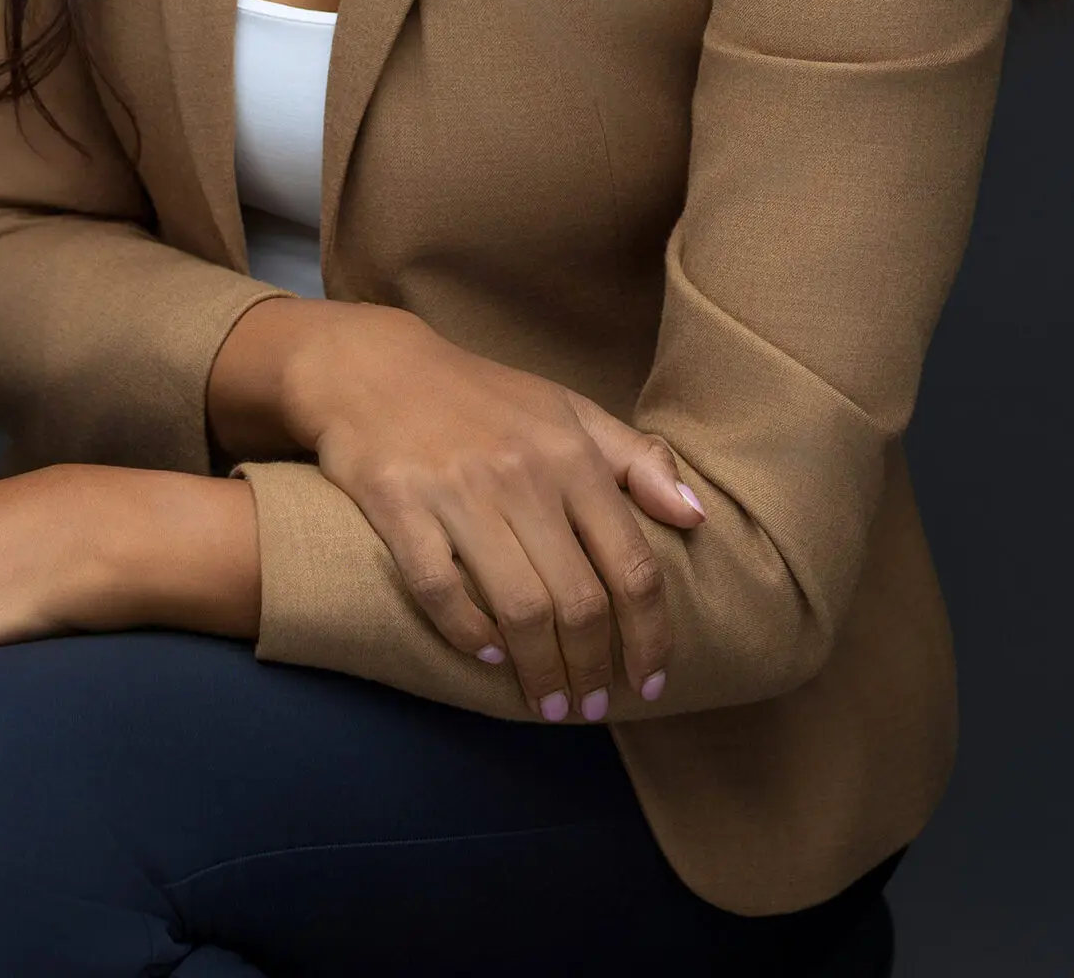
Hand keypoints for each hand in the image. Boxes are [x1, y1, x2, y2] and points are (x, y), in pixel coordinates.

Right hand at [214, 300, 703, 724]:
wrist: (376, 366)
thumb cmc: (484, 398)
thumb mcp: (569, 410)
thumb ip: (637, 461)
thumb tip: (697, 519)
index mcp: (571, 454)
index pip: (632, 565)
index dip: (649, 636)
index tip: (650, 681)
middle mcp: (521, 474)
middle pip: (579, 601)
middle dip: (593, 669)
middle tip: (590, 707)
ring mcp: (458, 491)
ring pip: (519, 606)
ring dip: (540, 670)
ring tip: (547, 703)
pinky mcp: (399, 504)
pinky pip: (438, 588)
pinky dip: (466, 632)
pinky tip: (485, 656)